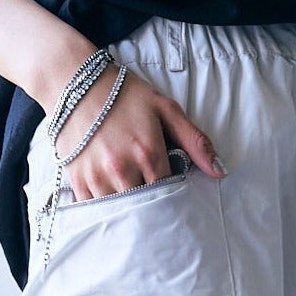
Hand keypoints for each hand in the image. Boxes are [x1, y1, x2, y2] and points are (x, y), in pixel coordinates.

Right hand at [49, 65, 225, 200]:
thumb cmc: (124, 95)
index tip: (175, 199)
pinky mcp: (78, 181)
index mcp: (148, 153)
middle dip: (153, 210)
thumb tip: (220, 171)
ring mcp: (98, 176)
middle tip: (157, 209)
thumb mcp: (165, 110)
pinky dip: (106, 211)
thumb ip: (195, 141)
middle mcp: (123, 169)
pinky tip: (113, 203)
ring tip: (135, 206)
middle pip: (145, 208)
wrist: (75, 83)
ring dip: (129, 213)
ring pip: (120, 213)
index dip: (174, 199)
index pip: (170, 194)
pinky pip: (95, 210)